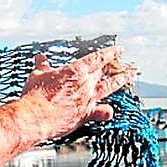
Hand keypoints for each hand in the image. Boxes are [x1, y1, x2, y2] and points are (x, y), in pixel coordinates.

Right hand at [19, 46, 136, 140]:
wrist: (36, 117)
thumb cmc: (36, 96)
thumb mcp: (37, 75)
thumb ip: (43, 67)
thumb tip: (40, 58)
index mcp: (75, 71)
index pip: (98, 58)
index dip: (110, 53)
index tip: (119, 50)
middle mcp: (86, 84)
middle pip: (105, 72)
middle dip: (116, 66)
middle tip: (126, 63)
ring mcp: (88, 99)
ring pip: (110, 87)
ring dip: (121, 80)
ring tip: (130, 76)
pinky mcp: (86, 115)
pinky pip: (102, 112)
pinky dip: (106, 111)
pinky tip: (109, 112)